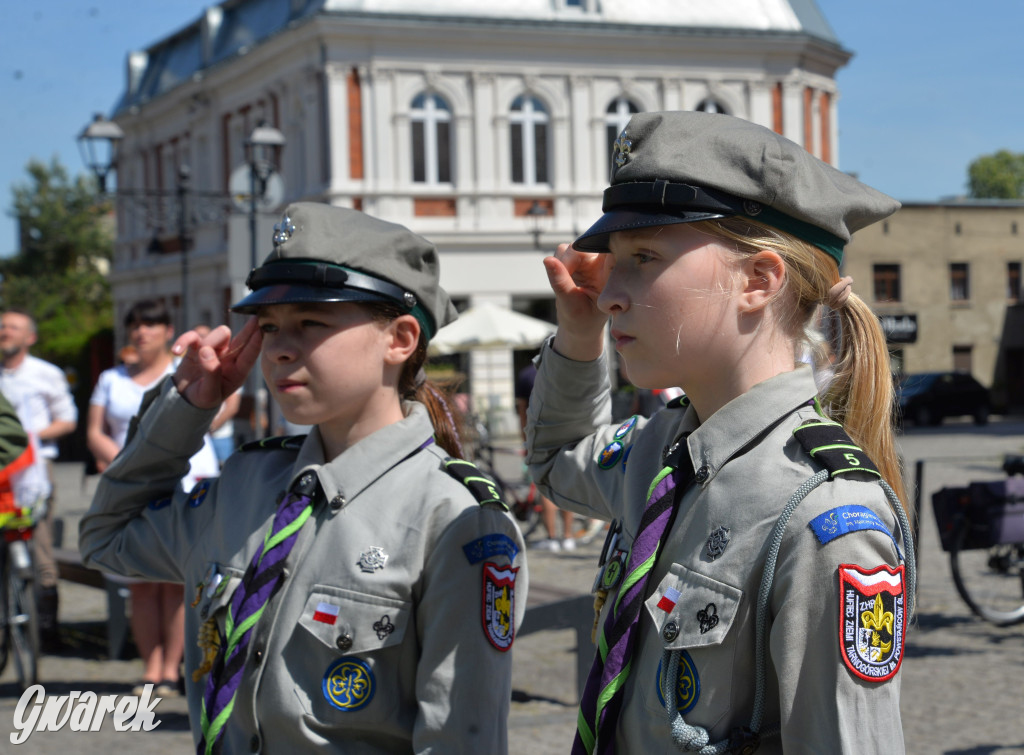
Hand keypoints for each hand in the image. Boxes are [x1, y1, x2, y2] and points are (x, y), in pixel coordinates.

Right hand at [170, 319, 261, 409]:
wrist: (184, 398)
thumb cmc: (202, 398)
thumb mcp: (208, 394)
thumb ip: (210, 374)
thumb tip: (206, 351)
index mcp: (237, 372)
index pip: (249, 356)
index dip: (255, 343)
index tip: (261, 329)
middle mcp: (229, 359)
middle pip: (242, 339)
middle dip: (249, 329)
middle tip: (256, 318)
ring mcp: (214, 350)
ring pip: (219, 334)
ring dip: (209, 342)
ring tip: (197, 360)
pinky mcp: (198, 346)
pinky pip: (193, 336)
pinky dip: (183, 341)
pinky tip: (176, 352)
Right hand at [543, 243, 609, 360]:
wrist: (580, 328)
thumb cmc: (583, 320)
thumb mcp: (571, 305)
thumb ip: (561, 282)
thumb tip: (547, 259)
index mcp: (609, 274)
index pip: (607, 250)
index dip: (595, 247)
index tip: (577, 262)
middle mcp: (601, 264)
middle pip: (584, 246)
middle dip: (570, 260)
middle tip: (565, 276)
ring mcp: (588, 261)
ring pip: (571, 248)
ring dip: (562, 263)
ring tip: (564, 284)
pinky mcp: (576, 261)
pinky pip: (562, 253)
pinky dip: (557, 264)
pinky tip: (563, 281)